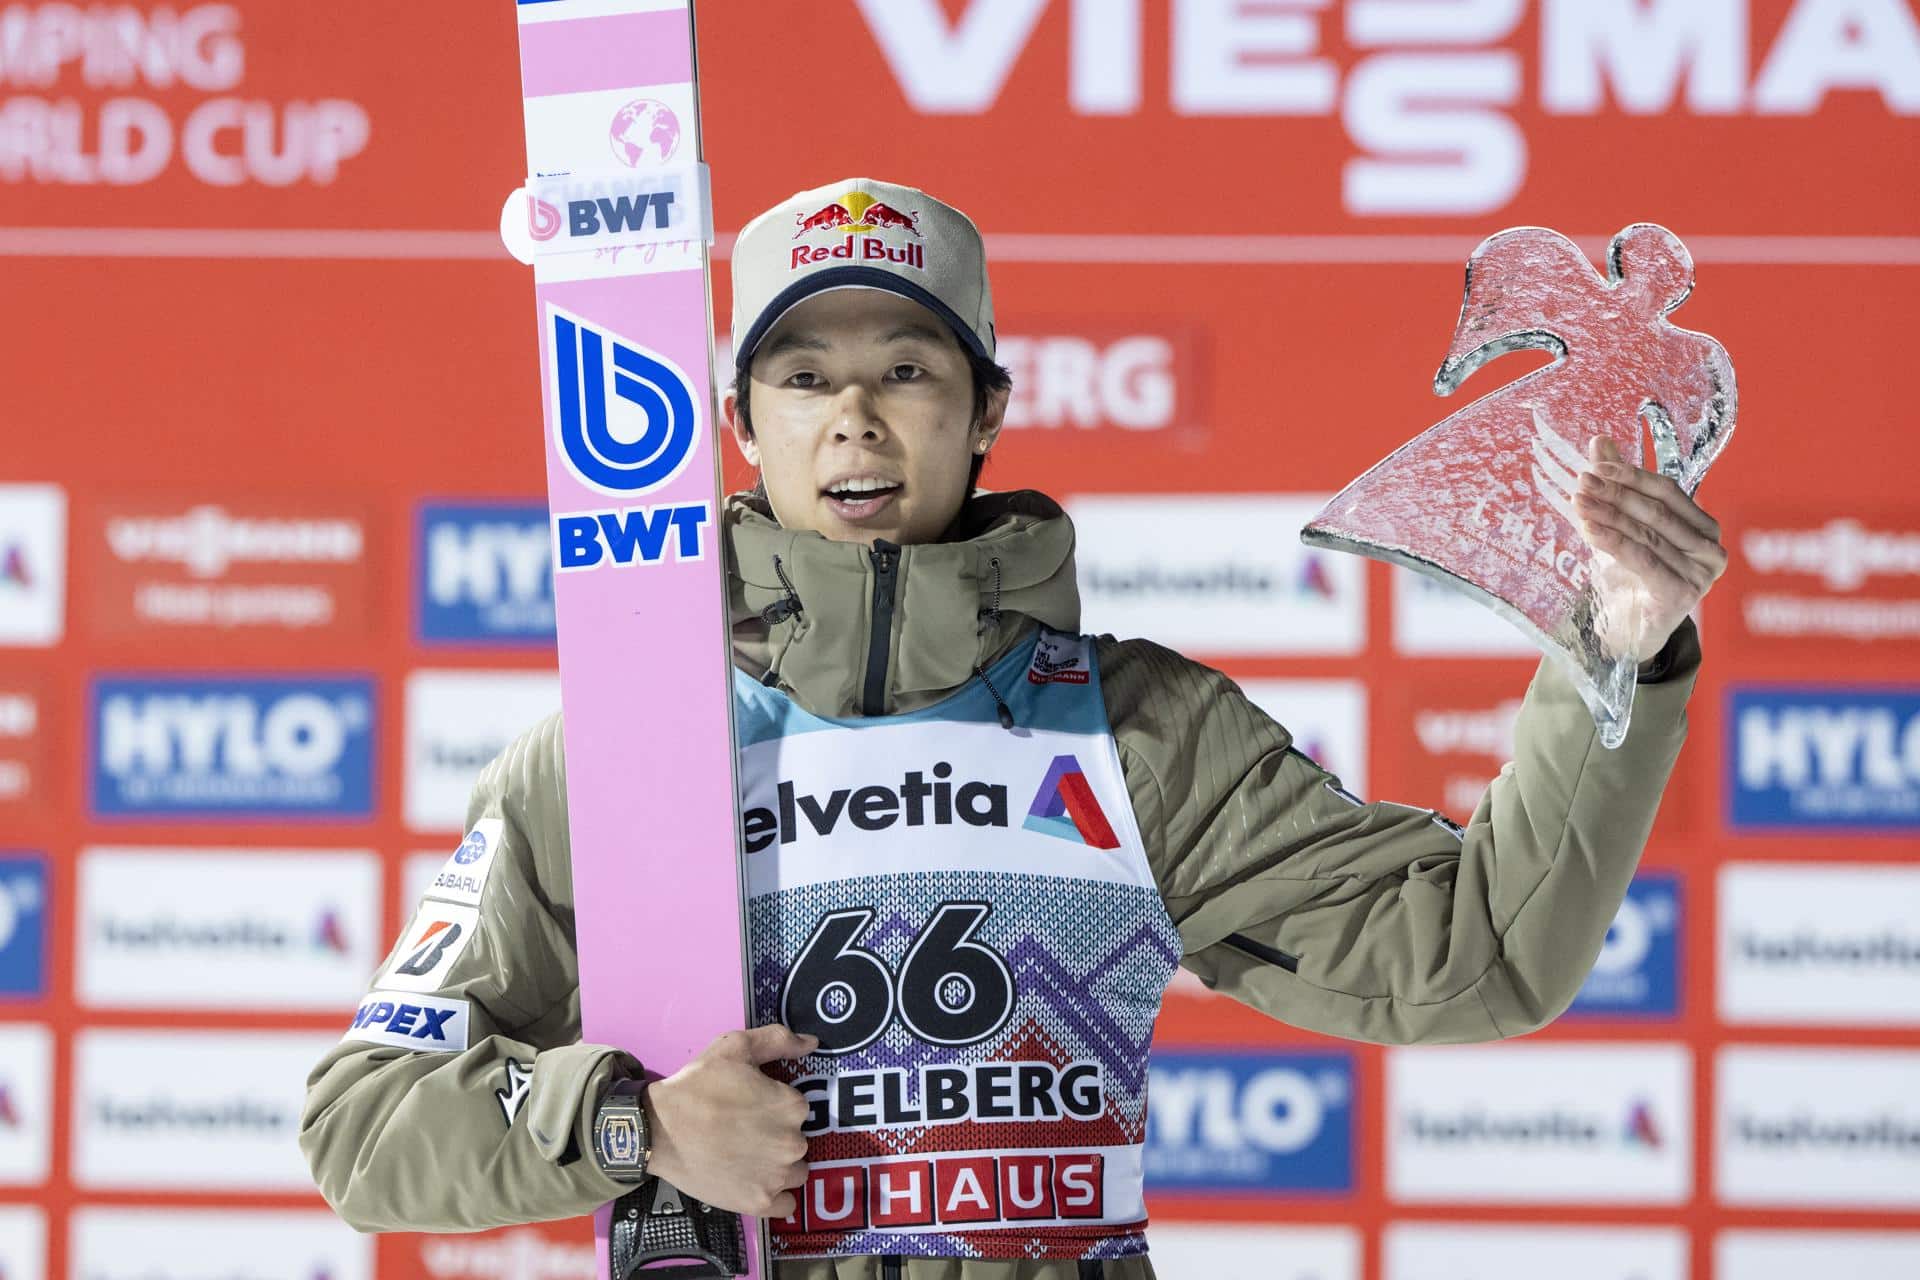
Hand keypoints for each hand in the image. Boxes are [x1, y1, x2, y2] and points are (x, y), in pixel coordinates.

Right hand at [640, 1024, 816, 1217]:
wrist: (658, 1129)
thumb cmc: (697, 1086)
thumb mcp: (734, 1047)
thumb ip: (778, 1040)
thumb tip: (812, 1043)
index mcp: (791, 1105)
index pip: (797, 1107)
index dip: (774, 1105)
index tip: (750, 1106)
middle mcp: (792, 1143)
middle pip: (797, 1140)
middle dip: (776, 1135)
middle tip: (743, 1131)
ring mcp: (777, 1177)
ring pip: (794, 1171)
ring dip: (779, 1166)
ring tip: (747, 1156)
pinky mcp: (760, 1203)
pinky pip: (786, 1204)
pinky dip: (775, 1195)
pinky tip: (754, 1181)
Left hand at [1572, 436, 1727, 660]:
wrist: (1626, 633)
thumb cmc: (1628, 578)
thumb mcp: (1619, 527)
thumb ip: (1616, 487)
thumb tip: (1600, 441)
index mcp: (1704, 527)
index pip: (1668, 491)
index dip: (1631, 476)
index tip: (1596, 465)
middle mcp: (1711, 549)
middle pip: (1656, 512)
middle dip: (1615, 494)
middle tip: (1582, 482)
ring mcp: (1701, 575)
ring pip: (1646, 534)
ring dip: (1608, 515)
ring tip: (1577, 502)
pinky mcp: (1682, 595)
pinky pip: (1643, 560)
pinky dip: (1613, 542)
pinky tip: (1588, 529)